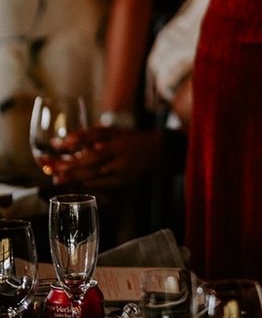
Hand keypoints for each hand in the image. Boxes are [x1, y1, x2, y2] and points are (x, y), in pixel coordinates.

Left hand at [49, 126, 163, 189]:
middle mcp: (118, 162)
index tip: (53, 154)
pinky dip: (83, 183)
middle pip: (87, 168)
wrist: (157, 153)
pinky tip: (72, 181)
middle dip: (65, 168)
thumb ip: (87, 136)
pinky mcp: (120, 184)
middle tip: (48, 167)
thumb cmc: (131, 139)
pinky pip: (98, 185)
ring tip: (56, 176)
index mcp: (116, 146)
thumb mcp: (111, 132)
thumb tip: (61, 142)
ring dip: (71, 178)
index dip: (71, 155)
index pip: (90, 151)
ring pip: (91, 179)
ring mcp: (119, 175)